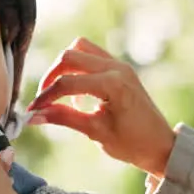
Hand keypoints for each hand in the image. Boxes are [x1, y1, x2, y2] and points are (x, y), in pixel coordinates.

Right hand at [28, 37, 175, 176]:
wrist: (161, 146)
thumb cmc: (133, 144)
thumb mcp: (95, 132)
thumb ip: (64, 118)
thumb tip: (34, 117)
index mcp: (113, 84)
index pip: (67, 83)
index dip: (45, 97)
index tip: (33, 111)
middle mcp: (117, 68)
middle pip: (70, 56)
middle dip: (51, 77)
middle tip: (43, 100)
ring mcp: (120, 65)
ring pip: (80, 48)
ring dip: (64, 66)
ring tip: (60, 92)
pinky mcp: (120, 68)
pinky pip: (92, 55)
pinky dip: (78, 67)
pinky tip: (77, 92)